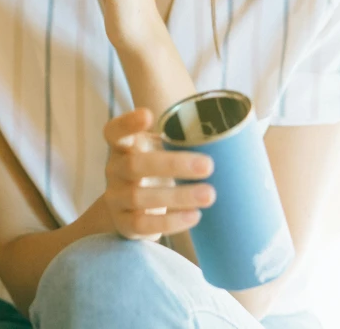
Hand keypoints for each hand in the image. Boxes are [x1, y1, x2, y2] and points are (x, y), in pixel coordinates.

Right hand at [102, 107, 215, 241]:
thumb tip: (224, 136)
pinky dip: (171, 221)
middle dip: (173, 164)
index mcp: (122, 145)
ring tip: (210, 195)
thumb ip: (176, 140)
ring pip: (140, 196)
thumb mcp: (157, 150)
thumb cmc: (153, 169)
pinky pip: (143, 225)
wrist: (131, 208)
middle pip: (135, 164)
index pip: (115, 131)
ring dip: (178, 196)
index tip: (149, 114)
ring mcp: (116, 198)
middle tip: (208, 165)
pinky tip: (195, 215)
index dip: (128, 122)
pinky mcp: (124, 224)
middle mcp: (114, 170)